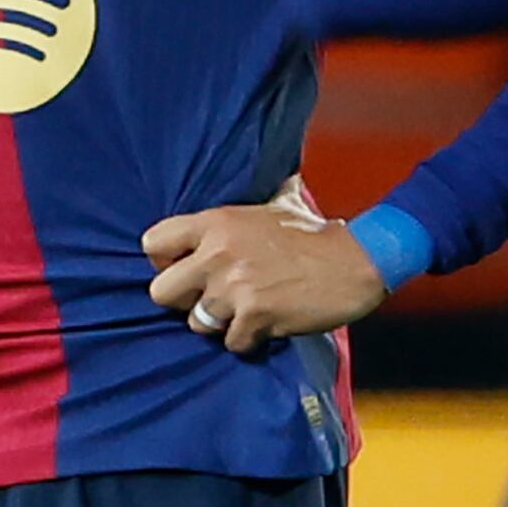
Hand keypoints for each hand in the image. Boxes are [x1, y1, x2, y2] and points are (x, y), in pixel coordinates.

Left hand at [141, 186, 385, 353]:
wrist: (354, 261)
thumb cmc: (313, 232)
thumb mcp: (275, 202)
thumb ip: (248, 199)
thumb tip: (255, 164)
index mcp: (216, 221)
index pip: (153, 242)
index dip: (164, 261)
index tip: (184, 268)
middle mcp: (218, 253)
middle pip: (160, 292)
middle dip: (183, 300)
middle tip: (209, 299)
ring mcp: (235, 287)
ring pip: (196, 323)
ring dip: (220, 323)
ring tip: (245, 311)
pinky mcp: (256, 315)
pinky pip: (232, 342)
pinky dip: (248, 340)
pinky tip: (266, 323)